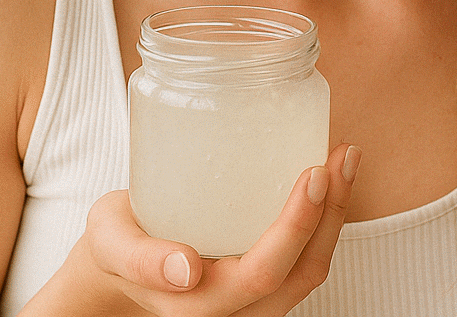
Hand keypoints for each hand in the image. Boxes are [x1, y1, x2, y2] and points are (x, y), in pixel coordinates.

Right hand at [41, 143, 359, 316]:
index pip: (262, 275)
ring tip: (345, 159)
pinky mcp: (263, 280)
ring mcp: (252, 300)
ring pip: (309, 269)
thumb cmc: (116, 246)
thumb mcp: (111, 243)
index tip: (313, 175)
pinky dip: (323, 220)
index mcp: (198, 307)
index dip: (295, 228)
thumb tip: (185, 269)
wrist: (116, 263)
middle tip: (342, 155)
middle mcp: (233, 312)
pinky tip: (328, 179)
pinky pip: (304, 259)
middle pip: (300, 274)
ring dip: (335, 215)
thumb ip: (141, 258)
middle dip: (330, 214)